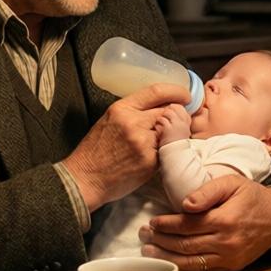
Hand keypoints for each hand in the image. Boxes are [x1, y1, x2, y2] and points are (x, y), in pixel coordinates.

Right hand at [62, 82, 189, 210]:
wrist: (85, 179)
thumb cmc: (95, 151)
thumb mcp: (109, 120)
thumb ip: (134, 112)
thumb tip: (160, 107)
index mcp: (122, 109)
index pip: (157, 91)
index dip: (176, 91)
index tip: (185, 96)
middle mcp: (133, 123)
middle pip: (168, 111)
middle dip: (178, 115)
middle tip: (179, 121)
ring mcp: (143, 142)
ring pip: (171, 131)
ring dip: (173, 135)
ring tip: (165, 141)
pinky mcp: (149, 161)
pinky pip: (167, 150)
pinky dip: (166, 152)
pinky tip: (157, 156)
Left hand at [139, 176, 270, 270]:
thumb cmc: (251, 196)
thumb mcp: (232, 183)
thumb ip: (207, 191)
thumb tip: (184, 204)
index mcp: (225, 220)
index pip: (187, 225)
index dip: (167, 224)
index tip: (152, 222)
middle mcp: (226, 242)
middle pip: (185, 245)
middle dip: (161, 241)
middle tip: (143, 236)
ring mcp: (229, 258)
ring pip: (191, 262)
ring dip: (167, 258)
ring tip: (149, 252)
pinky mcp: (232, 268)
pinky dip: (184, 270)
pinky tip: (169, 265)